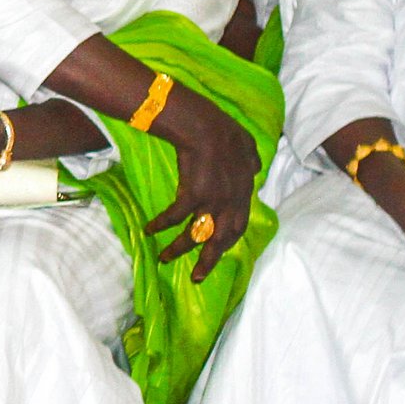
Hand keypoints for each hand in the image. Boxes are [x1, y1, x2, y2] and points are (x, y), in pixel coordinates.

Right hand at [140, 87, 260, 280]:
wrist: (206, 126)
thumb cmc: (225, 131)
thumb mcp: (248, 147)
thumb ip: (251, 162)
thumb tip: (255, 168)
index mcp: (243, 193)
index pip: (237, 227)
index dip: (226, 242)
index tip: (216, 252)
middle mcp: (231, 203)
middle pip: (220, 240)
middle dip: (208, 261)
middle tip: (197, 277)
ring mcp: (213, 200)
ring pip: (197, 235)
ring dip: (180, 249)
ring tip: (165, 259)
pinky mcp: (194, 194)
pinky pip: (176, 217)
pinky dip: (162, 225)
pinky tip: (149, 230)